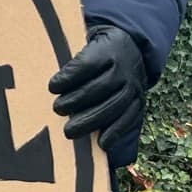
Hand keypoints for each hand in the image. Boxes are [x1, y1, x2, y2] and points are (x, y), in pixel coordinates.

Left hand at [49, 24, 148, 161]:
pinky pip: (129, 118)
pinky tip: (102, 143)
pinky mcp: (139, 102)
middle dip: (77, 101)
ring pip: (114, 105)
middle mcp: (123, 70)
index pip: (87, 65)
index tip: (52, 87)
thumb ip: (74, 66)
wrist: (133, 49)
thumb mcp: (88, 48)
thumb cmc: (100, 53)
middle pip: (100, 87)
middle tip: (58, 109)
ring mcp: (133, 87)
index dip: (69, 77)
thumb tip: (53, 89)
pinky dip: (116, 132)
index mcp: (108, 52)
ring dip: (91, 120)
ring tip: (70, 131)